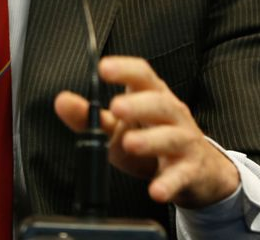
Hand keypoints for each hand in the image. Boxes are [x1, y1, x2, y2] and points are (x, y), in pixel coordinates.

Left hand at [55, 56, 239, 208]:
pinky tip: (155, 190)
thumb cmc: (152, 139)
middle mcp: (172, 113)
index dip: (124, 69)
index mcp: (153, 95)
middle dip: (138, 104)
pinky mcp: (191, 170)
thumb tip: (61, 100)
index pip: (142, 75)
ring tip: (129, 143)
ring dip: (150, 140)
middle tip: (116, 108)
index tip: (103, 68)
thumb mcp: (118, 127)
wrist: (198, 171)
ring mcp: (184, 140)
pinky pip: (181, 175)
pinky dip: (169, 183)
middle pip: (159, 103)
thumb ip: (90, 115)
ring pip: (172, 136)